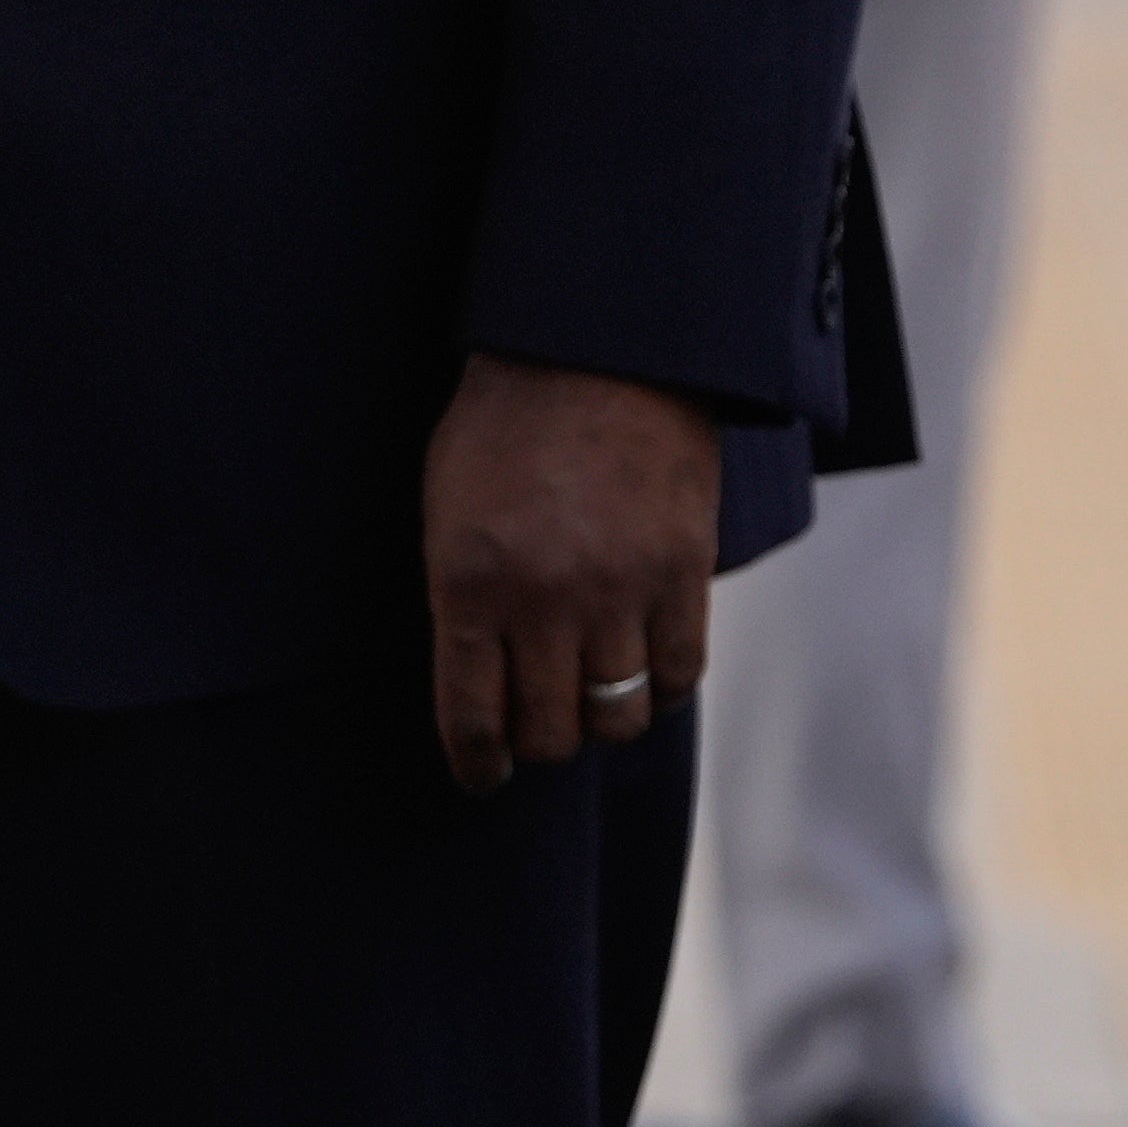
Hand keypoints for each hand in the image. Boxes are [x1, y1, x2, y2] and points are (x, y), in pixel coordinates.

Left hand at [420, 352, 716, 793]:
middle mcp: (543, 599)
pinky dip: (659, 688)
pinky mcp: (682, 575)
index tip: (480, 775)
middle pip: (547, 729)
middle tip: (533, 727)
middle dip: (535, 741)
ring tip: (587, 698)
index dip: (476, 761)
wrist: (593, 350)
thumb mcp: (445, 502)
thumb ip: (458, 592)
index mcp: (467, 580)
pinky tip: (641, 670)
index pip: (470, 715)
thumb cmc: (503, 422)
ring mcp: (619, 590)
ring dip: (598, 720)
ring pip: (616, 716)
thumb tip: (475, 677)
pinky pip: (679, 675)